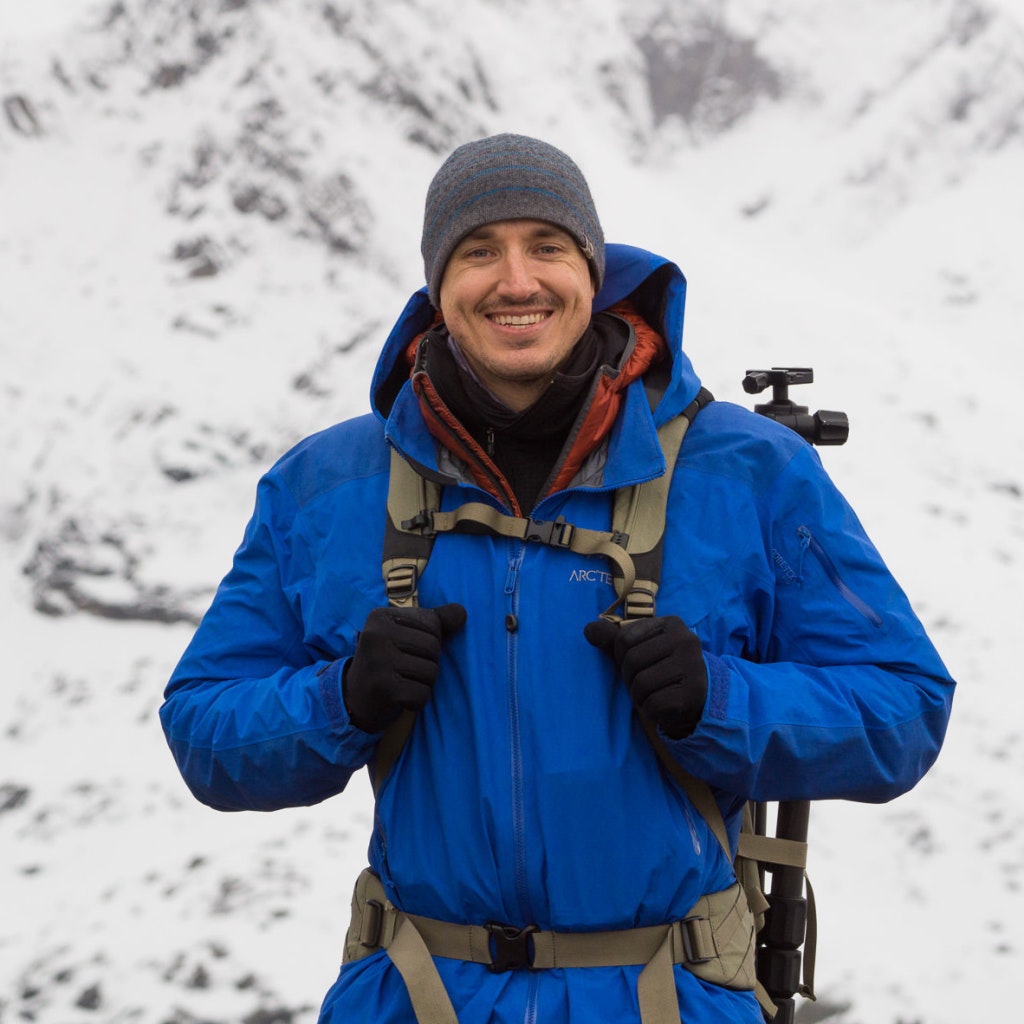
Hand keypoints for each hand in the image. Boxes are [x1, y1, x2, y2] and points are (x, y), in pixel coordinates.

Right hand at [343, 603, 466, 732]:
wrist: (354, 698)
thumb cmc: (388, 661)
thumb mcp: (406, 634)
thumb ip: (436, 621)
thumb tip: (462, 612)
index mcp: (381, 616)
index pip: (432, 624)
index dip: (430, 641)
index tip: (406, 649)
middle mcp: (376, 634)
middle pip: (433, 647)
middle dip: (429, 663)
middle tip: (405, 670)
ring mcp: (378, 661)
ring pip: (431, 671)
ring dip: (424, 682)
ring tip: (402, 682)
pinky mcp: (383, 688)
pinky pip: (422, 694)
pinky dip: (417, 700)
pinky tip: (399, 697)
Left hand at [584, 615, 707, 738]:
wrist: (695, 696)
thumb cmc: (660, 668)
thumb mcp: (638, 649)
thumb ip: (612, 639)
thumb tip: (588, 629)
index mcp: (671, 624)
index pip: (624, 639)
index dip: (621, 657)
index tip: (637, 664)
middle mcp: (685, 640)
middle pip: (632, 661)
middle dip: (629, 678)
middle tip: (642, 683)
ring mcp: (693, 666)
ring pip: (642, 683)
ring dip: (639, 696)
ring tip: (651, 694)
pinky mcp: (694, 692)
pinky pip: (655, 704)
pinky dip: (650, 710)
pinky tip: (661, 706)